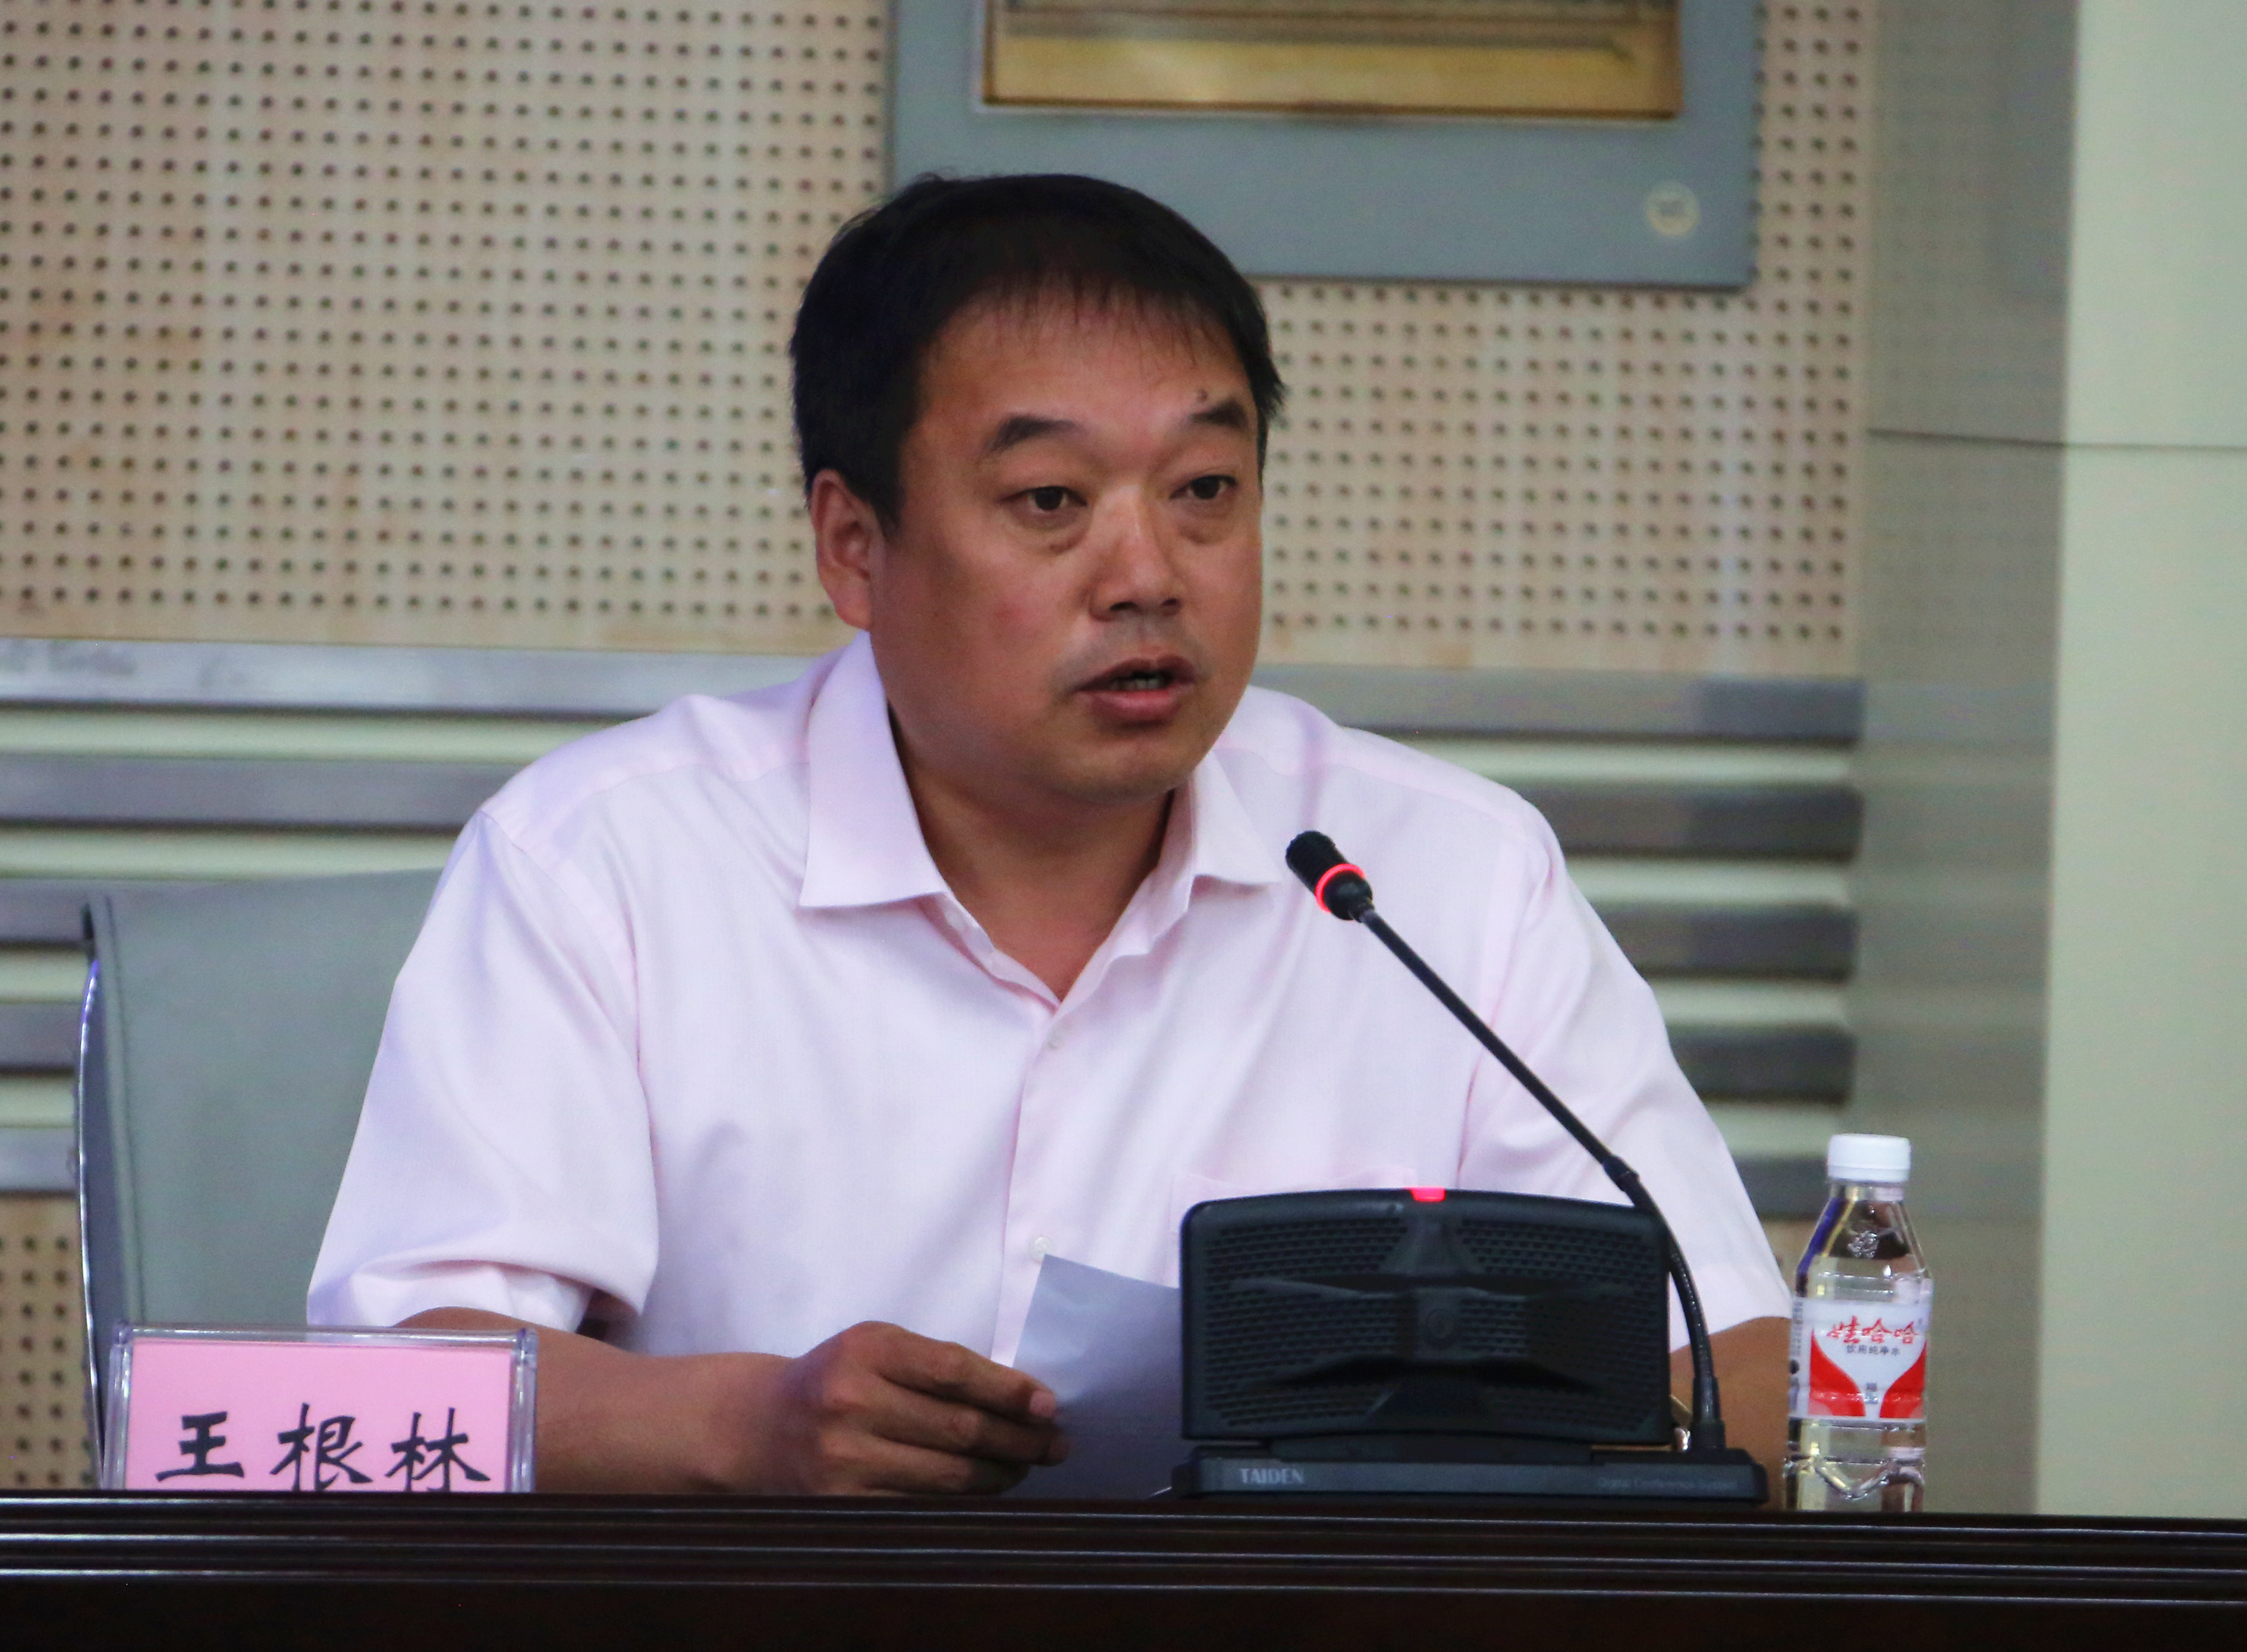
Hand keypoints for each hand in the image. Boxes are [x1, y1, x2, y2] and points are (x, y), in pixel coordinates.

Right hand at [402, 1307, 1066, 1494]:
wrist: (749, 1428)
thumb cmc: (830, 1381)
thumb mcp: (873, 1350)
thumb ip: (934, 1366)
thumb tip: (1022, 1398)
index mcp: (866, 1347)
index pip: (957, 1370)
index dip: (1011, 1392)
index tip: (1049, 1406)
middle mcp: (851, 1399)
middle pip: (958, 1429)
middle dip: (1018, 1441)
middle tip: (1057, 1446)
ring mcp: (843, 1456)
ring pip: (945, 1475)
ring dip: (998, 1476)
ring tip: (1028, 1470)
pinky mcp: (838, 1500)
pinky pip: (917, 1505)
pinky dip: (959, 1502)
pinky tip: (985, 1495)